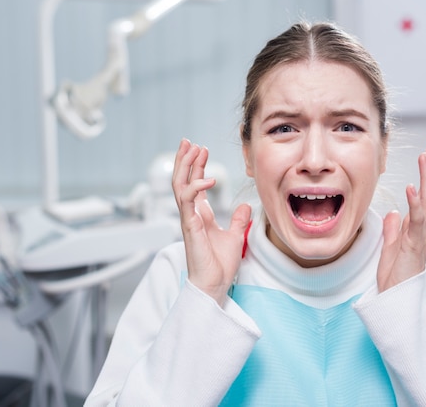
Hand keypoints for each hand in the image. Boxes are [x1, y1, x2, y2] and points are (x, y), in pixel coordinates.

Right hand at [172, 139, 251, 305]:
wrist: (215, 284)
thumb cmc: (220, 265)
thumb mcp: (235, 236)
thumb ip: (238, 219)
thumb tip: (246, 205)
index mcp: (200, 215)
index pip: (194, 184)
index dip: (197, 166)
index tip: (203, 149)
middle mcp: (191, 214)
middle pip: (182, 180)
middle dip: (185, 159)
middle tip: (189, 141)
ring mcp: (188, 220)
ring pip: (179, 186)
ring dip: (186, 165)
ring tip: (194, 149)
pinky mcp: (190, 226)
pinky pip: (188, 201)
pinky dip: (196, 186)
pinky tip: (209, 178)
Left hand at [377, 144, 425, 292]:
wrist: (395, 301)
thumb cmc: (395, 278)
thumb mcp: (391, 248)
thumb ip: (394, 230)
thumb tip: (393, 213)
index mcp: (419, 228)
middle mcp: (424, 229)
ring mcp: (421, 236)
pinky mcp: (415, 245)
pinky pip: (418, 221)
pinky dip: (415, 202)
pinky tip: (411, 187)